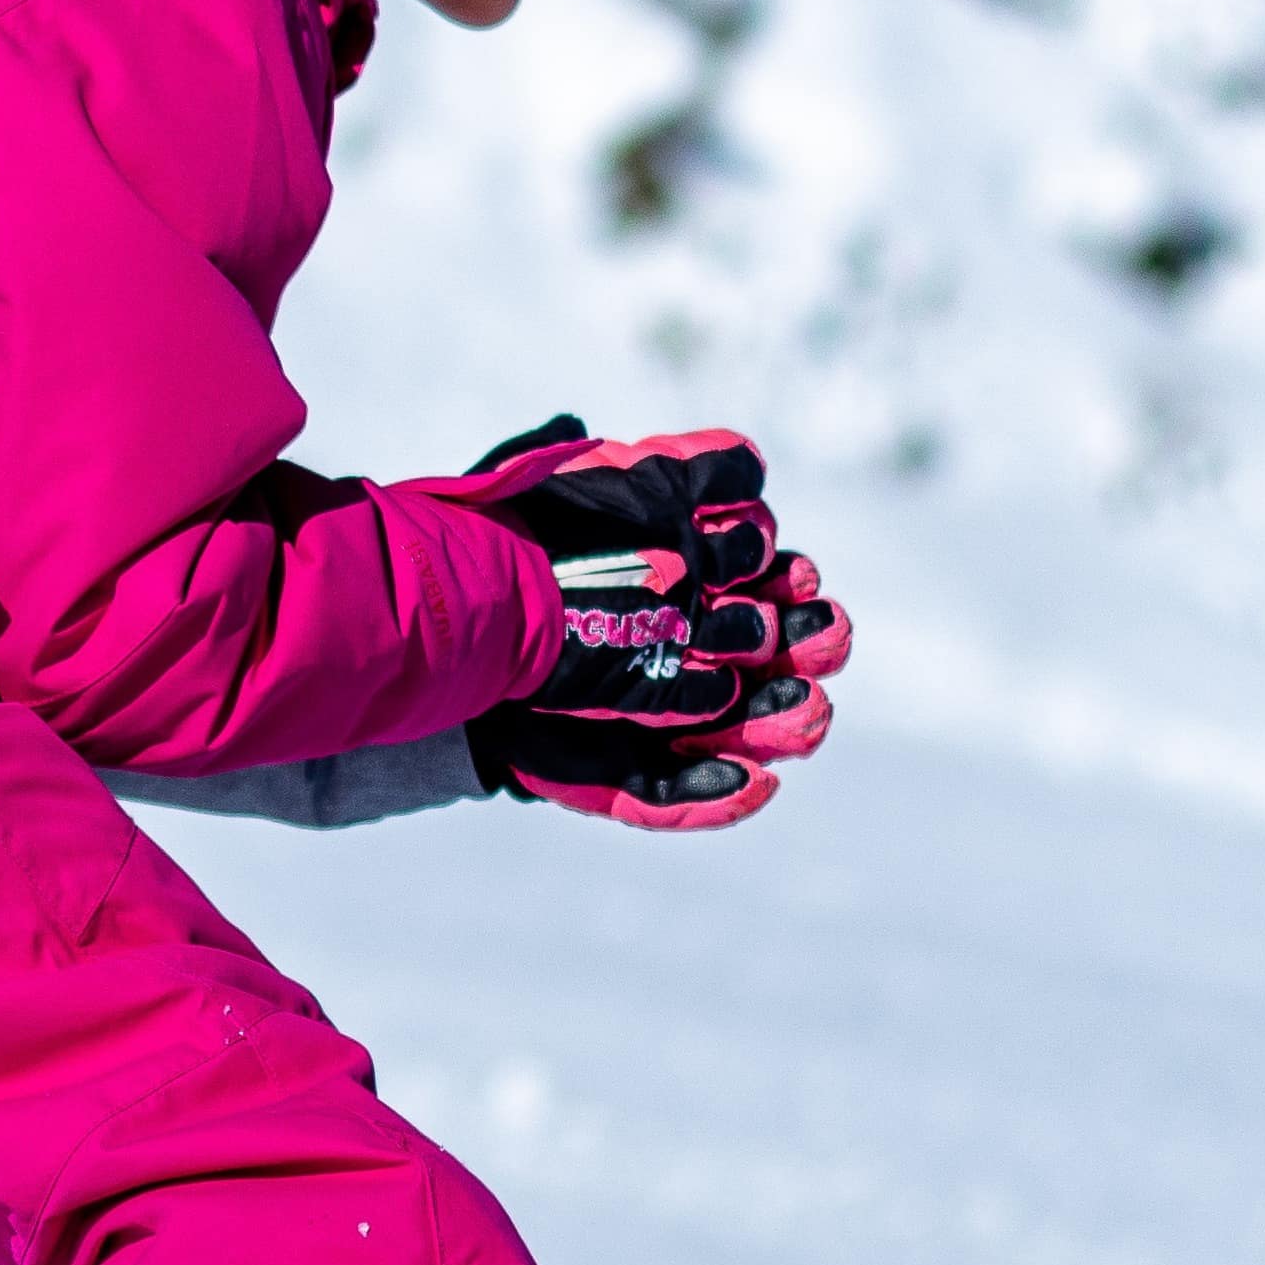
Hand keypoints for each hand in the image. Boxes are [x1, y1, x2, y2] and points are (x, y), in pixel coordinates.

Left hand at [451, 420, 850, 830]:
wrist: (436, 618)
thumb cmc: (505, 539)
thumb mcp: (567, 485)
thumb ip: (647, 469)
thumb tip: (742, 463)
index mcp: (682, 589)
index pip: (756, 589)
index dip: (784, 583)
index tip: (799, 574)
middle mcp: (680, 657)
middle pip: (761, 663)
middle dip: (803, 650)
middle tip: (828, 635)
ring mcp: (653, 723)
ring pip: (732, 733)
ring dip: (778, 726)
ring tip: (810, 717)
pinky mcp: (613, 777)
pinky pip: (667, 800)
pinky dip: (713, 799)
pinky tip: (755, 787)